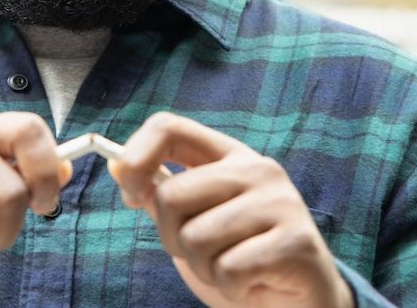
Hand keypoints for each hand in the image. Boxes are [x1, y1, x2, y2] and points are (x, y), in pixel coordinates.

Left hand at [109, 112, 351, 307]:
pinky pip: (228, 269)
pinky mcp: (295, 241)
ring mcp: (280, 202)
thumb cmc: (241, 260)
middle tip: (203, 254)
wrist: (299, 304)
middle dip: (173, 238)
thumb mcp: (194, 223)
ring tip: (232, 269)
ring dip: (204, 268)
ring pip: (196, 238)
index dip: (137, 156)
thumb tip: (118, 164)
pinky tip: (252, 283)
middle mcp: (257, 169)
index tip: (132, 195)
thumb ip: (162, 195)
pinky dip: (229, 287)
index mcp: (229, 156)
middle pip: (172, 194)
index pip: (170, 127)